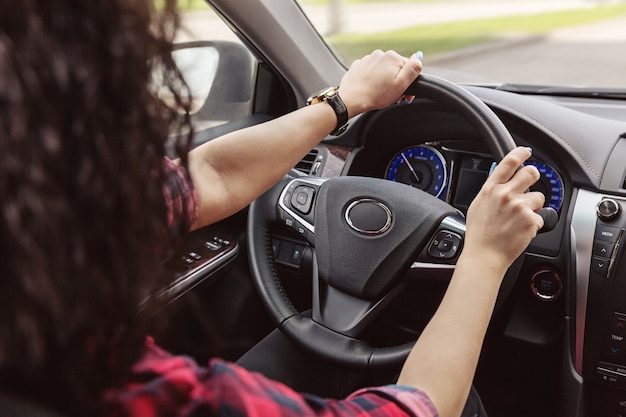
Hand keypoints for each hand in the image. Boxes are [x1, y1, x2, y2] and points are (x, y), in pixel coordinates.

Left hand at [337, 50, 421, 116]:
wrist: (351, 99)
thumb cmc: (376, 95)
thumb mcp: (401, 84)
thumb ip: (413, 69)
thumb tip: (418, 57)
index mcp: (392, 57)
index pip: (408, 68)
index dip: (408, 82)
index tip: (404, 94)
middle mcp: (380, 54)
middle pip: (394, 68)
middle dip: (395, 81)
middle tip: (390, 95)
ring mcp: (367, 59)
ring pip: (382, 70)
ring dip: (383, 80)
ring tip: (378, 93)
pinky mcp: (358, 66)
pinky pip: (370, 72)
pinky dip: (371, 79)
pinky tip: (369, 88)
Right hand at [463, 147, 544, 272]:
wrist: (485, 255)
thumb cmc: (479, 234)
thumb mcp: (478, 205)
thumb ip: (490, 191)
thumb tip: (500, 183)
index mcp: (491, 189)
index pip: (509, 162)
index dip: (521, 153)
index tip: (526, 152)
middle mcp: (506, 194)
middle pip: (531, 172)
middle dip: (534, 176)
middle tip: (530, 184)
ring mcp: (520, 207)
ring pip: (539, 197)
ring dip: (533, 206)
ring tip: (520, 218)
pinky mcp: (531, 220)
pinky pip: (541, 217)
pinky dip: (534, 224)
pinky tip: (521, 230)